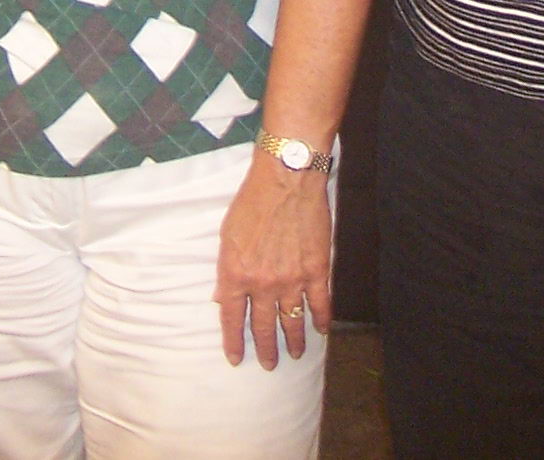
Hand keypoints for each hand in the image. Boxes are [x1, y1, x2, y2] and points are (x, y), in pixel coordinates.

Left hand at [213, 156, 332, 369]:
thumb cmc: (252, 200)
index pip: (231, 317)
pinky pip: (320, 304)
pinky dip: (321, 320)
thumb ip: (227, 268)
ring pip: (292, 320)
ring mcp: (292, 279)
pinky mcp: (316, 270)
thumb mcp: (227, 234)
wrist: (286, 178)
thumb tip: (222, 296)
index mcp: (235, 273)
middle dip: (265, 348)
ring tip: (294, 354)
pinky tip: (321, 330)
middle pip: (263, 325)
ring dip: (293, 340)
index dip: (233, 340)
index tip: (236, 358)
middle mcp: (262, 283)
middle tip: (269, 364)